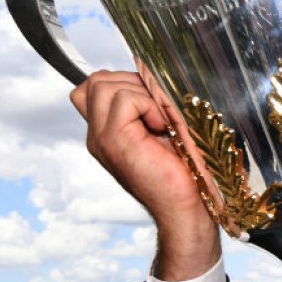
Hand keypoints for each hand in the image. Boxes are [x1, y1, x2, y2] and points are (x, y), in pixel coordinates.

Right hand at [70, 70, 220, 279]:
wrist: (188, 208)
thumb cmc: (186, 173)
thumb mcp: (167, 131)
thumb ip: (151, 107)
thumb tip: (151, 73)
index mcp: (107, 131)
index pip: (93, 87)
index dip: (125, 82)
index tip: (156, 102)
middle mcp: (98, 134)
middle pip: (97, 81)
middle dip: (134, 83)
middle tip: (161, 112)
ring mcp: (101, 138)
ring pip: (105, 84)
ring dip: (142, 94)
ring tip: (163, 122)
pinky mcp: (112, 140)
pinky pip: (124, 98)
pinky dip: (149, 105)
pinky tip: (163, 128)